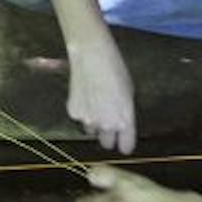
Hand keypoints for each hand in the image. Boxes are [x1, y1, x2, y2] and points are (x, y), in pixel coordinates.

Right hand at [65, 34, 136, 152]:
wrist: (91, 56)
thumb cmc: (115, 70)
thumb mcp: (128, 93)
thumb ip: (124, 112)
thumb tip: (120, 121)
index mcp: (124, 120)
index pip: (125, 145)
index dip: (124, 145)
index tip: (123, 145)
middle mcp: (106, 125)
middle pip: (106, 143)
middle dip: (108, 137)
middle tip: (108, 123)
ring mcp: (88, 120)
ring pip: (91, 130)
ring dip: (94, 123)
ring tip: (95, 103)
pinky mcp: (73, 113)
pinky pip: (80, 118)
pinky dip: (82, 111)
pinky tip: (84, 94)